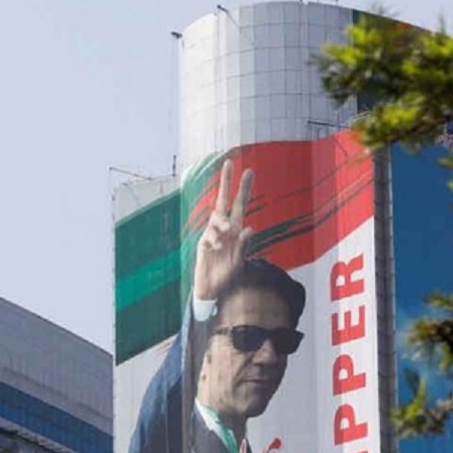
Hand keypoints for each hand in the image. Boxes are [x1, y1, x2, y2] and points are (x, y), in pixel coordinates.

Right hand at [193, 159, 253, 300]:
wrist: (211, 291)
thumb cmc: (227, 275)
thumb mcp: (239, 262)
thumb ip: (244, 246)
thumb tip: (250, 228)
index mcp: (235, 230)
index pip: (240, 205)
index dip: (244, 189)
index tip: (249, 170)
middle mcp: (223, 229)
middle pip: (223, 201)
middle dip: (226, 182)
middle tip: (229, 162)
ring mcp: (211, 235)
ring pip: (215, 218)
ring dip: (221, 223)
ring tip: (225, 237)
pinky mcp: (202, 245)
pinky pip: (208, 236)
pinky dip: (213, 240)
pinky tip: (216, 247)